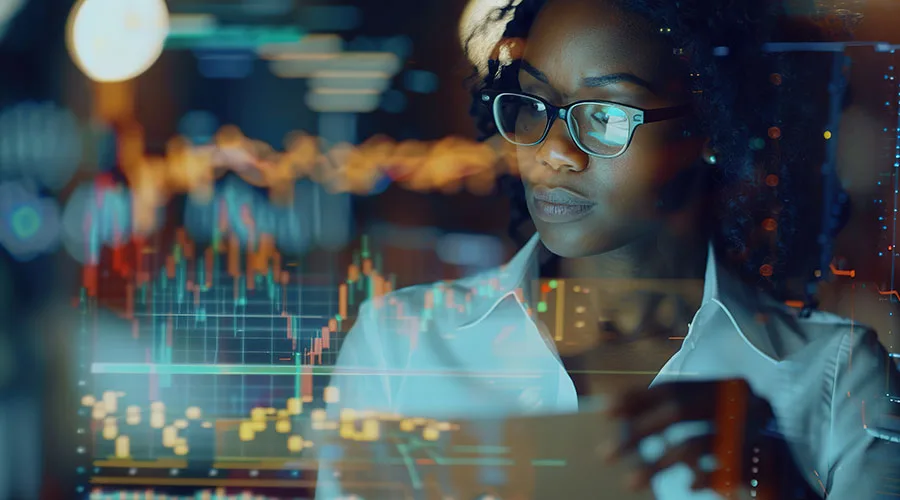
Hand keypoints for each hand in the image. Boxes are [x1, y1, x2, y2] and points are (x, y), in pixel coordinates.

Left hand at [599, 379, 777, 495]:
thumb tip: (624, 413)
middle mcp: (746, 402)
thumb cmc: (750, 442)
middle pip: (679, 411)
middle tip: (608, 453)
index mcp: (731, 387)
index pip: (675, 387)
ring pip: (695, 443)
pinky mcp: (770, 463)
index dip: (639, 397)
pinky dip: (701, 477)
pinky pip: (724, 470)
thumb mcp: (716, 421)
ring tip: (631, 481)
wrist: (805, 473)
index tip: (606, 410)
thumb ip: (680, 415)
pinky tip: (686, 486)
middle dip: (639, 431)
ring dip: (658, 463)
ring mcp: (760, 430)